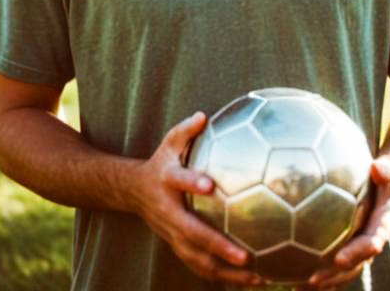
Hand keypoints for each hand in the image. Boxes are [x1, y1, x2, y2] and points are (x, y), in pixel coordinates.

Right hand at [129, 112, 266, 285]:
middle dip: (218, 246)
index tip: (210, 185)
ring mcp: (172, 234)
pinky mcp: (178, 247)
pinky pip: (201, 267)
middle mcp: (169, 213)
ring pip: (198, 259)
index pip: (179, 181)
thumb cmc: (162, 162)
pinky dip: (224, 277)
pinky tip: (251, 281)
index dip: (192, 182)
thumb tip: (203, 116)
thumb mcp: (169, 142)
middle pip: (192, 234)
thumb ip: (186, 130)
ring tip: (257, 278)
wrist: (133, 191)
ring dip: (226, 272)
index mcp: (167, 182)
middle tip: (245, 256)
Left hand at [304, 158, 389, 288]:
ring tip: (301, 287)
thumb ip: (385, 171)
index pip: (372, 242)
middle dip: (336, 275)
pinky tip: (297, 284)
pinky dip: (321, 276)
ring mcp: (361, 248)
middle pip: (355, 264)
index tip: (339, 260)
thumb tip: (378, 167)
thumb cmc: (385, 178)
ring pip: (345, 270)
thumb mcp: (388, 173)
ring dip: (326, 280)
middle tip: (314, 279)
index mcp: (382, 226)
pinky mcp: (350, 248)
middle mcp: (372, 241)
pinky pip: (335, 265)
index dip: (357, 252)